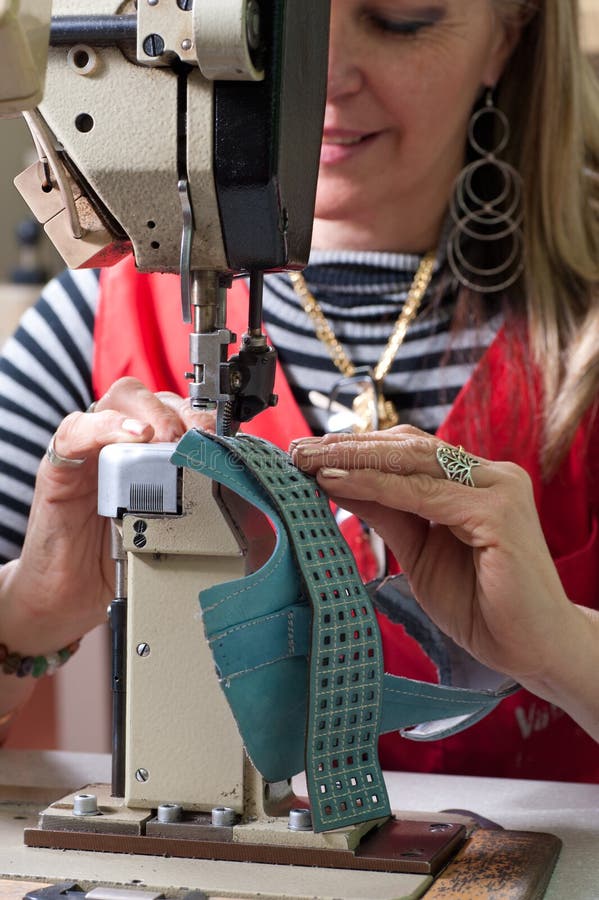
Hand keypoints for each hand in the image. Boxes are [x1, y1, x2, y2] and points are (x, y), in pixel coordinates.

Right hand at [2, 378, 213, 654]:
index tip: (223, 433)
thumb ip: (205, 508)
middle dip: (181, 409)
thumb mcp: (175, 533)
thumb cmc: (122, 563)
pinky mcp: (59, 467)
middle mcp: (118, 444)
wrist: (70, 599)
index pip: (177, 411)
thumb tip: (251, 498)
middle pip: (151, 396)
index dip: (202, 415)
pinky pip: (76, 430)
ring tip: (166, 437)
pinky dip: (106, 426)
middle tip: (196, 436)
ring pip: (118, 400)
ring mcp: (88, 452)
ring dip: (151, 411)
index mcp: (148, 454)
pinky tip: (133, 437)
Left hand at [290, 425, 574, 688]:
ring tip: (308, 461)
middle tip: (297, 450)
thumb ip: (388, 513)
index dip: (357, 448)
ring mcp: (498, 488)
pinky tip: (338, 482)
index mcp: (475, 480)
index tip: (309, 452)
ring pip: (411, 461)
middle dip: (347, 446)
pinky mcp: (499, 512)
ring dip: (353, 458)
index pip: (407, 451)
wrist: (533, 649)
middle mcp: (490, 474)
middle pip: (407, 447)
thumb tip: (339, 482)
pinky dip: (376, 485)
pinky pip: (423, 493)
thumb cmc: (483, 604)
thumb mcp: (420, 551)